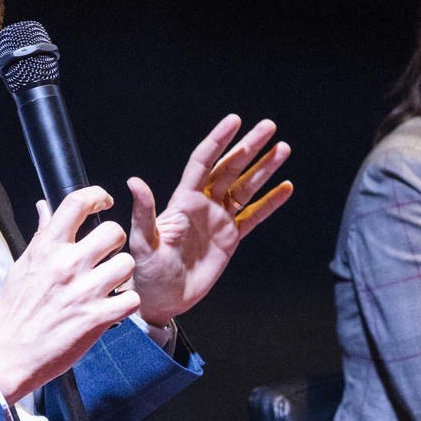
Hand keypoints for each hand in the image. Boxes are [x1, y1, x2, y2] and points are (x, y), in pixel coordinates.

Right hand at [0, 187, 139, 402]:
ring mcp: (85, 291)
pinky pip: (131, 298)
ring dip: (122, 274)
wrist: (8, 354)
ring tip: (109, 283)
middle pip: (113, 231)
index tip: (103, 200)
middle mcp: (68, 265)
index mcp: (47, 249)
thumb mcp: (22, 266)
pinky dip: (126, 303)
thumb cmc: (14, 311)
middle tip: (106, 255)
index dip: (96, 195)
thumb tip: (45, 207)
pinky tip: (112, 307)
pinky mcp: (98, 318)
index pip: (76, 203)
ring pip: (127, 263)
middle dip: (114, 242)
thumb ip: (42, 236)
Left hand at [126, 115, 292, 325]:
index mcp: (183, 201)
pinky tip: (286, 187)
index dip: (219, 141)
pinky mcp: (230, 238)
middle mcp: (203, 205)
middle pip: (230, 168)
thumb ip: (144, 213)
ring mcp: (219, 220)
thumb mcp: (143, 243)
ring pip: (245, 187)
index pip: (204, 162)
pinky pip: (254, 216)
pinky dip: (270, 202)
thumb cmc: (146, 272)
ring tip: (283, 148)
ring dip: (264, 168)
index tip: (234, 121)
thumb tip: (135, 182)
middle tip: (269, 126)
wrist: (162, 300)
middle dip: (249, 147)